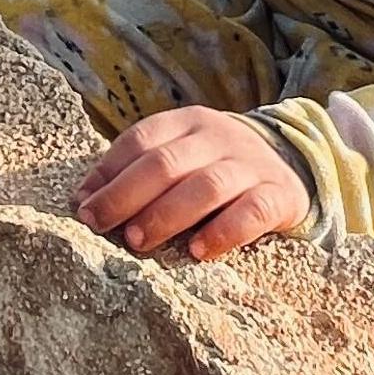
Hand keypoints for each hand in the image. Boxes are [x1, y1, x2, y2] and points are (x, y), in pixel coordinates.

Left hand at [74, 106, 308, 260]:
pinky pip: (252, 212)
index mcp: (187, 122)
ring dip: (166, 215)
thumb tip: (82, 199)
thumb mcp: (180, 156)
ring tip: (138, 241)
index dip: (108, 173)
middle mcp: (218, 137)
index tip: (83, 207)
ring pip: (205, 186)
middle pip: (167, 163)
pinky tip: (197, 252)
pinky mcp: (278, 195)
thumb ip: (136, 171)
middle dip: (127, 196)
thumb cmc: (215, 168)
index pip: (141, 140)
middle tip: (101, 226)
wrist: (290, 165)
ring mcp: (250, 165)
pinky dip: (223, 232)